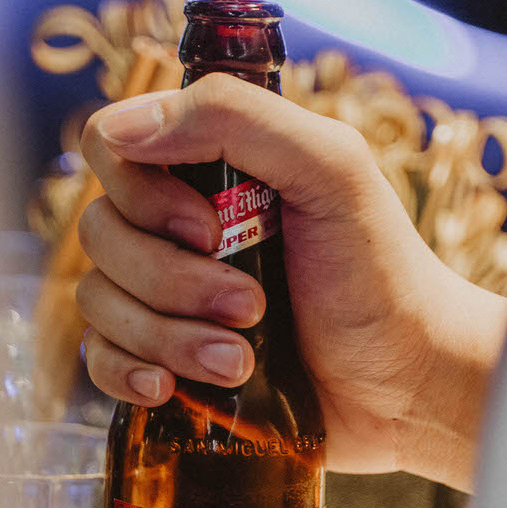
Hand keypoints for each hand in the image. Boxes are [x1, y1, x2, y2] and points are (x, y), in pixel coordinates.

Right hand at [76, 74, 506, 490]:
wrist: (407, 387)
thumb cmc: (383, 275)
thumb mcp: (332, 171)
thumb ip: (236, 119)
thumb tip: (127, 124)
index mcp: (210, 165)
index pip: (112, 146)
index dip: (140, 192)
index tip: (207, 229)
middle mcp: (177, 224)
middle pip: (100, 233)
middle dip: (172, 281)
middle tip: (252, 306)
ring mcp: (166, 296)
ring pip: (98, 302)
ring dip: (168, 336)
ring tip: (241, 359)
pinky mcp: (164, 360)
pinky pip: (98, 360)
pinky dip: (127, 374)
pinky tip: (171, 388)